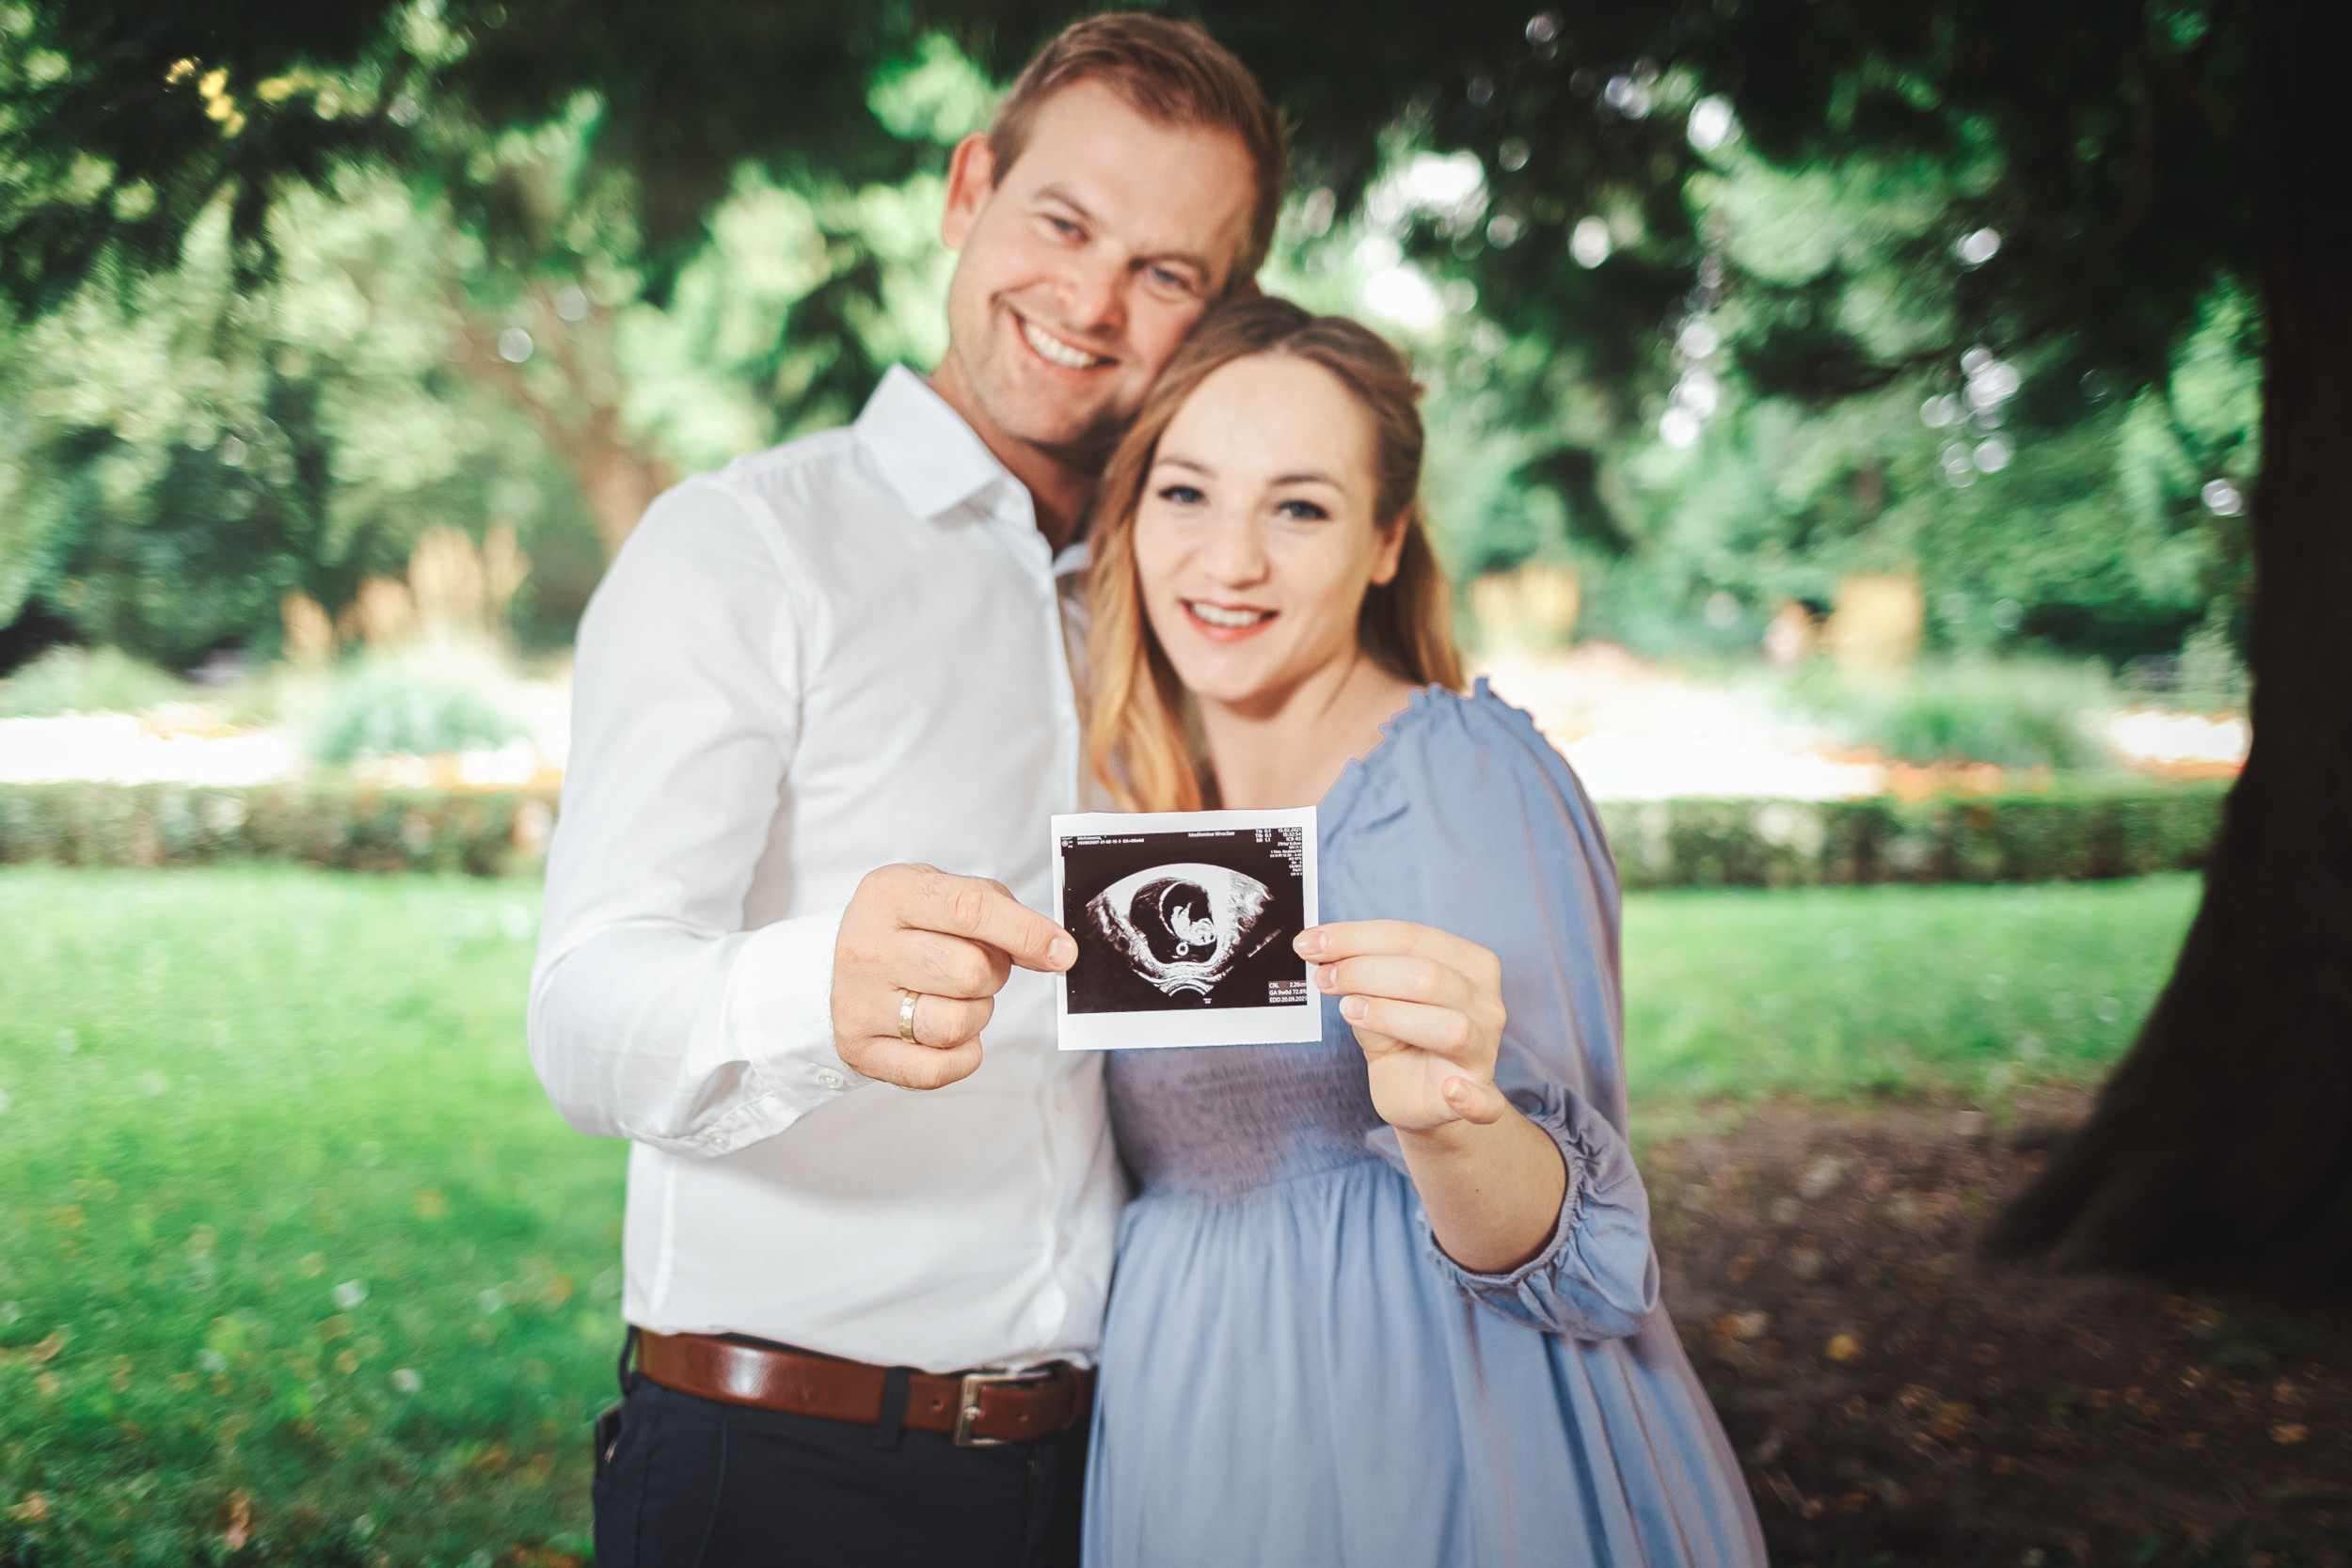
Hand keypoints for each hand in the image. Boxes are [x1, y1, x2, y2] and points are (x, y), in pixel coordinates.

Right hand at [832, 864, 1075, 1089]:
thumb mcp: (938, 893)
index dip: (1027, 932)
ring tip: (957, 999)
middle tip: (977, 969)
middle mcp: (867, 948)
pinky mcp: (859, 1049)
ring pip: (956, 1024)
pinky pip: (937, 1069)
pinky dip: (962, 1056)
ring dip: (976, 1015)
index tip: (1062, 952)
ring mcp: (857, 1002)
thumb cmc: (902, 926)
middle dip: (993, 974)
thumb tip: (1054, 951)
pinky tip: (951, 1034)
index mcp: (890, 895)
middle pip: (969, 972)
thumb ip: (995, 910)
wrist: (828, 966)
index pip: (971, 910)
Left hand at [1298, 920, 1508, 1131]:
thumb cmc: (1401, 1037)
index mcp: (1468, 963)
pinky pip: (1483, 1099)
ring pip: (1448, 1025)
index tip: (1309, 944)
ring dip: (1391, 1016)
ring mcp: (1486, 1048)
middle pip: (1427, 975)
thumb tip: (1324, 956)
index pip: (1410, 936)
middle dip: (1363, 971)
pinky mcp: (1477, 1094)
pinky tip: (1452, 1091)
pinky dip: (1471, 1098)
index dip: (1355, 937)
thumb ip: (1362, 979)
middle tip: (1323, 979)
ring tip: (1349, 1012)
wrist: (1418, 1094)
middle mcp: (1485, 1001)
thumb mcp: (1377, 999)